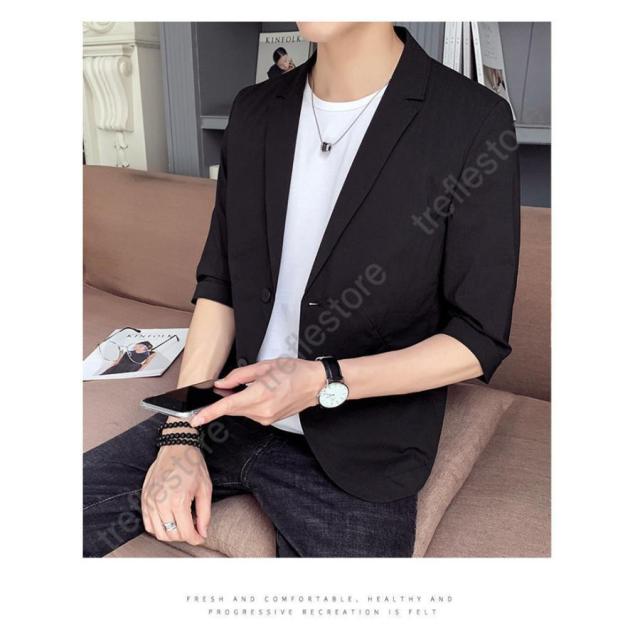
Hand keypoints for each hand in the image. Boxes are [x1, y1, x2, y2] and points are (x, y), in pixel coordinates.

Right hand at [141, 441, 211, 544]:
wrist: (176, 447)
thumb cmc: (192, 465)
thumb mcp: (205, 488)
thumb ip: (205, 514)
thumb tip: (202, 533)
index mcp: (178, 501)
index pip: (186, 532)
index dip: (196, 539)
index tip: (201, 537)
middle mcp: (161, 503)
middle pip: (171, 535)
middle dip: (185, 536)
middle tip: (194, 528)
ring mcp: (150, 501)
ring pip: (158, 533)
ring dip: (172, 533)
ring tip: (182, 523)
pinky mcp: (144, 498)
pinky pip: (148, 524)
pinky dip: (158, 527)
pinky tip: (169, 520)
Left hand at [190, 358, 324, 426]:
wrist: (315, 384)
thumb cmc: (295, 372)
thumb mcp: (265, 366)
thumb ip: (240, 375)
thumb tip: (223, 383)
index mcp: (260, 394)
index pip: (228, 406)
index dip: (209, 413)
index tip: (195, 419)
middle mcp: (262, 411)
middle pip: (232, 409)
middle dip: (224, 400)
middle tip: (222, 389)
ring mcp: (266, 418)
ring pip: (241, 411)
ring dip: (239, 400)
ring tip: (254, 385)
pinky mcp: (269, 420)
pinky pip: (251, 413)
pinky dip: (248, 404)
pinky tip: (258, 393)